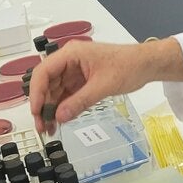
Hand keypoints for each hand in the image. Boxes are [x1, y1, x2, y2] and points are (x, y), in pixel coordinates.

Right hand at [28, 39, 182, 133]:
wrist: (147, 64)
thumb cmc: (129, 66)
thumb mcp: (103, 86)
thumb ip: (80, 102)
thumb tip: (59, 117)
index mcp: (71, 54)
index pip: (43, 72)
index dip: (36, 93)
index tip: (36, 112)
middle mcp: (69, 61)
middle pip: (46, 84)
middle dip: (43, 105)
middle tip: (42, 126)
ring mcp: (74, 71)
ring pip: (54, 91)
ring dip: (51, 109)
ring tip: (50, 128)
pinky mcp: (81, 80)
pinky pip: (66, 95)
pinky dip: (62, 108)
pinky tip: (60, 121)